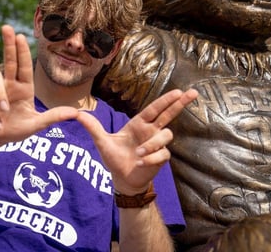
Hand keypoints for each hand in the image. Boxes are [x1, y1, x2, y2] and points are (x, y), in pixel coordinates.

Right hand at [0, 25, 78, 147]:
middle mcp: (9, 84)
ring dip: (0, 95)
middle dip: (8, 43)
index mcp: (23, 87)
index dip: (22, 50)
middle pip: (8, 60)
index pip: (24, 66)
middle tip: (6, 27)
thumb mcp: (36, 124)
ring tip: (4, 112)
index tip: (21, 35)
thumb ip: (53, 117)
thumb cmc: (16, 129)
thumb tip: (75, 113)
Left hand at [77, 88, 197, 193]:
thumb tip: (77, 113)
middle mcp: (151, 131)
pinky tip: (142, 162)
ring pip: (166, 135)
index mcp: (139, 124)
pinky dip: (152, 158)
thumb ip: (93, 127)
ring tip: (139, 153)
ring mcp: (158, 145)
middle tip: (193, 93)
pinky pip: (163, 154)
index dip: (166, 99)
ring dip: (153, 143)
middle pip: (170, 114)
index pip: (155, 108)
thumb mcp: (102, 142)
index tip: (177, 91)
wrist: (122, 179)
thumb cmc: (114, 158)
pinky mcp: (161, 158)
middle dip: (181, 104)